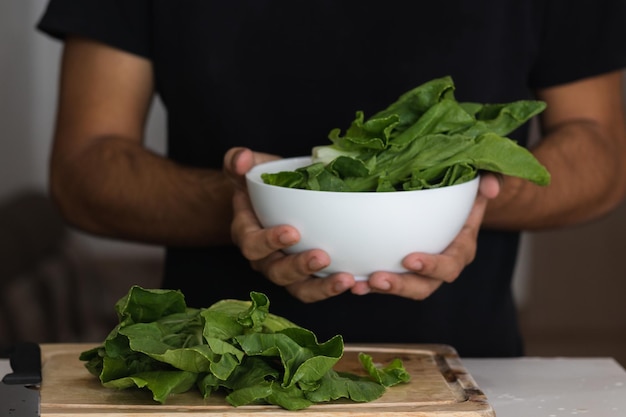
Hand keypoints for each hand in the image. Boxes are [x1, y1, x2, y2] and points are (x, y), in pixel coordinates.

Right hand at [223, 147, 357, 302]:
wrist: (273, 203)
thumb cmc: (261, 185)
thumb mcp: (249, 168)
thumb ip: (238, 160)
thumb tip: (242, 159)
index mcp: (247, 233)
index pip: (252, 243)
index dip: (269, 242)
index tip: (292, 232)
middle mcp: (265, 258)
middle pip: (277, 272)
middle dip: (299, 268)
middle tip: (323, 256)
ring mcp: (288, 270)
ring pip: (300, 288)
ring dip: (322, 287)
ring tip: (346, 279)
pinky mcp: (309, 276)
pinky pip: (320, 288)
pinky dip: (337, 287)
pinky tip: (358, 283)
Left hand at [350, 173, 500, 298]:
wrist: (451, 205)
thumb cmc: (464, 193)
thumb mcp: (479, 181)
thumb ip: (490, 179)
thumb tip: (491, 187)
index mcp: (461, 248)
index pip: (450, 263)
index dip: (432, 266)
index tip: (410, 259)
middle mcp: (441, 267)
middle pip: (425, 286)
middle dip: (401, 285)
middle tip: (378, 278)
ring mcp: (420, 272)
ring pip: (404, 288)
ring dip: (381, 289)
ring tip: (360, 285)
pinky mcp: (401, 270)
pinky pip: (386, 283)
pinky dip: (368, 285)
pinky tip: (351, 283)